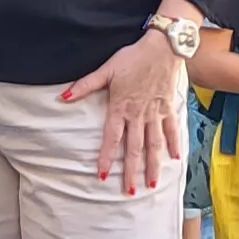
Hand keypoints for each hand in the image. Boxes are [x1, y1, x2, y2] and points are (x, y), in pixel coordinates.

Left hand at [62, 31, 189, 194]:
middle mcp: (139, 115)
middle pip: (134, 148)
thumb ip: (85, 85)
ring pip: (154, 144)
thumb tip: (63, 97)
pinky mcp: (169, 107)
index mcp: (121, 108)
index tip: (102, 176)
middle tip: (130, 191)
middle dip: (131, 171)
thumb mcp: (106, 69)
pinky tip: (175, 158)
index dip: (105, 158)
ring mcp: (156, 113)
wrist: (163, 47)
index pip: (111, 138)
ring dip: (153, 165)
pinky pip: (171, 129)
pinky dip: (173, 143)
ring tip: (152, 183)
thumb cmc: (132, 57)